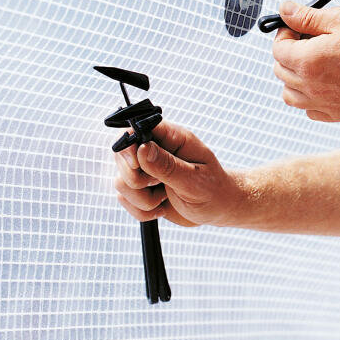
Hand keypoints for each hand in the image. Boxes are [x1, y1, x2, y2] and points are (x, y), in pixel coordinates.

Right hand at [112, 119, 241, 226]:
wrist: (218, 209)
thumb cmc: (214, 189)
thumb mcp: (194, 179)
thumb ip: (167, 165)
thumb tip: (142, 148)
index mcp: (172, 138)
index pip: (136, 128)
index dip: (128, 145)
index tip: (136, 165)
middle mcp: (156, 150)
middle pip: (121, 156)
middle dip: (135, 179)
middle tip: (158, 185)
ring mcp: (147, 170)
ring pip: (120, 181)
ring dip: (141, 199)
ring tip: (164, 199)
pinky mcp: (142, 189)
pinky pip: (125, 200)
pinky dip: (141, 211)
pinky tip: (161, 207)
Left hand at [271, 1, 339, 121]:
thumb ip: (308, 16)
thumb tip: (285, 10)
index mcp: (308, 61)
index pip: (277, 49)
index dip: (285, 33)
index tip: (296, 28)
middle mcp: (311, 87)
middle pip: (280, 71)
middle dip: (289, 53)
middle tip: (308, 41)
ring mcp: (323, 104)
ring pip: (290, 94)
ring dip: (294, 77)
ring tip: (314, 63)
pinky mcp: (337, 114)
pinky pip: (310, 109)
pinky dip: (310, 97)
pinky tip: (325, 82)